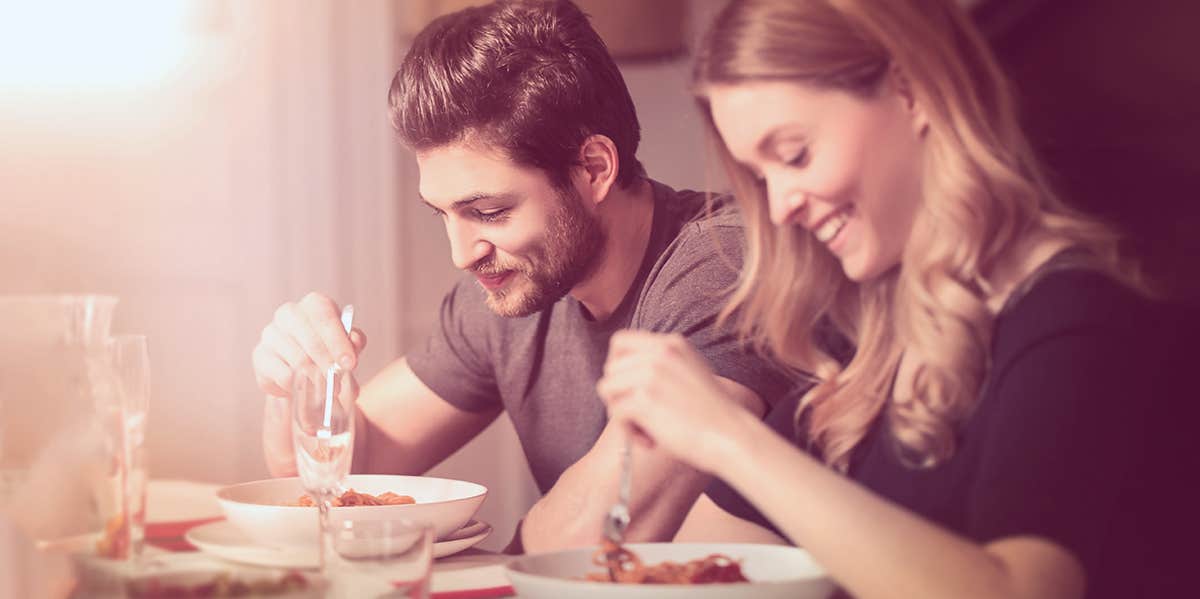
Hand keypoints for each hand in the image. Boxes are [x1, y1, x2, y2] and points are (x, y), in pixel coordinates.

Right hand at [252, 292, 366, 397]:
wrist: (304, 371)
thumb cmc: (329, 351)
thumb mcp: (347, 345)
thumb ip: (354, 342)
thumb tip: (354, 342)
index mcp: (314, 304)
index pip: (324, 316)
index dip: (338, 342)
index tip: (349, 364)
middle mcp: (289, 313)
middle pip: (310, 339)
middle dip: (327, 364)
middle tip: (338, 383)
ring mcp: (271, 333)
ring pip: (297, 359)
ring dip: (315, 379)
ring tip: (326, 389)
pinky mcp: (260, 356)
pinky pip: (283, 374)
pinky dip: (298, 386)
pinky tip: (306, 389)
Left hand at [596, 331, 756, 474]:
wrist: (731, 436)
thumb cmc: (711, 414)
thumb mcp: (690, 371)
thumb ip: (661, 365)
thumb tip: (618, 373)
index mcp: (671, 343)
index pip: (620, 341)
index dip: (616, 365)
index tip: (629, 388)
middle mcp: (659, 353)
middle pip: (610, 368)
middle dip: (619, 395)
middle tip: (641, 416)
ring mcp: (651, 374)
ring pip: (607, 389)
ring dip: (622, 414)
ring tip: (647, 430)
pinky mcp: (645, 400)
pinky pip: (616, 413)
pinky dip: (629, 432)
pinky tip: (651, 441)